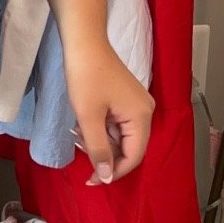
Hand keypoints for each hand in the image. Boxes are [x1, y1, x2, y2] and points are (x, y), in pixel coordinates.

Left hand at [62, 40, 153, 184]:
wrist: (84, 42)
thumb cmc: (86, 76)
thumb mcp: (88, 117)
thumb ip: (98, 150)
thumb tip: (106, 178)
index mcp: (142, 116)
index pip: (134, 156)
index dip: (113, 172)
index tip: (92, 180)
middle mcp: (145, 111)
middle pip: (129, 147)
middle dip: (105, 155)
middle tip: (81, 155)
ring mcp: (135, 104)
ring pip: (120, 136)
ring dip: (100, 142)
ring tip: (78, 135)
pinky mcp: (125, 99)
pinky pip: (116, 123)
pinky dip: (100, 129)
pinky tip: (83, 125)